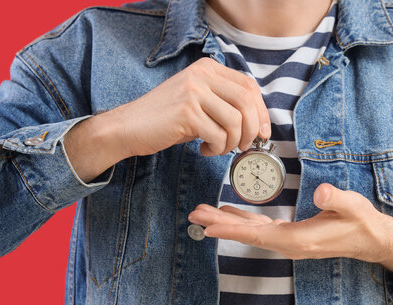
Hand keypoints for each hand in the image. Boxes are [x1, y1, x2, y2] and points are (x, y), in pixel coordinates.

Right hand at [119, 57, 270, 156]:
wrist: (128, 127)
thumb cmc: (166, 118)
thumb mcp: (198, 100)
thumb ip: (224, 102)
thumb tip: (257, 123)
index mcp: (208, 68)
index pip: (249, 86)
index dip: (262, 112)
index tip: (263, 132)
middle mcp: (202, 75)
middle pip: (247, 101)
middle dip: (252, 130)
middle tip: (244, 146)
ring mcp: (194, 92)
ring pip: (235, 121)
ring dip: (232, 142)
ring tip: (218, 148)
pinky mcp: (187, 112)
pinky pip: (218, 135)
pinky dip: (216, 148)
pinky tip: (204, 149)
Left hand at [189, 183, 389, 260]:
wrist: (370, 239)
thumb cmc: (360, 223)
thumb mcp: (352, 206)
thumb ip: (336, 199)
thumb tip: (321, 192)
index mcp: (298, 239)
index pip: (258, 235)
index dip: (231, 229)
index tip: (208, 226)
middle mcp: (288, 244)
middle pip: (247, 234)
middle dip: (220, 225)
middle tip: (194, 216)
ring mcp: (288, 241)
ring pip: (251, 231)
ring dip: (227, 222)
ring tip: (204, 214)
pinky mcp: (290, 235)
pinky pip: (260, 229)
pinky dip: (243, 220)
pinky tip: (230, 213)